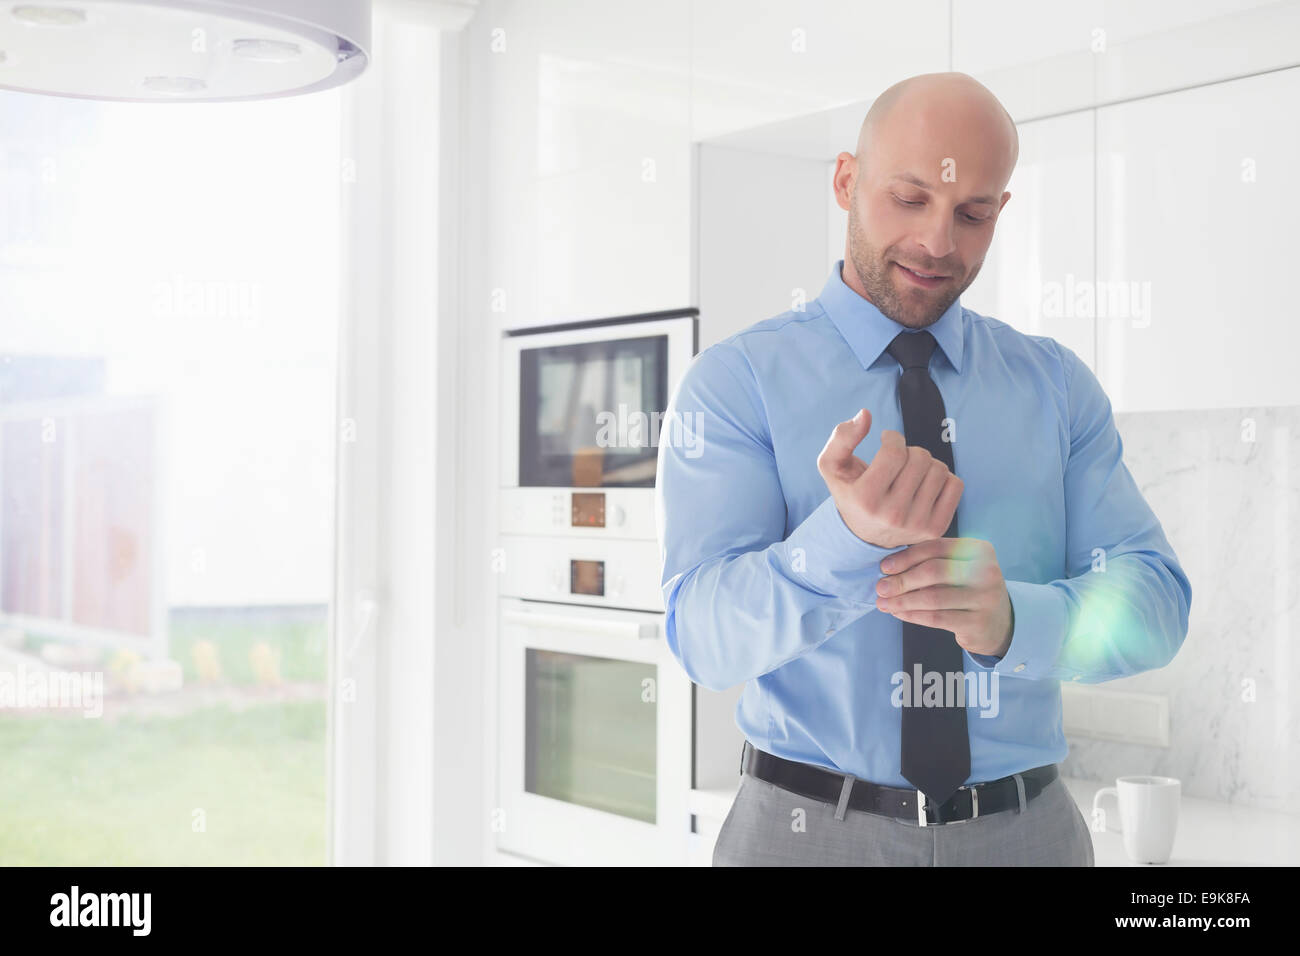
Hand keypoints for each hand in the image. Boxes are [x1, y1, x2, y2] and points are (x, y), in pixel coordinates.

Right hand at [816, 408, 962, 549]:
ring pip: (939, 469)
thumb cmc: (850, 492)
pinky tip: (925, 484)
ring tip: (911, 472)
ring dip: (926, 463)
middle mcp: (892, 515)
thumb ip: (842, 437)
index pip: (894, 452)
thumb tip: (866, 414)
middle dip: (909, 450)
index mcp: (865, 499)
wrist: (864, 536)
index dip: (892, 438)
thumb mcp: (832, 466)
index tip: (887, 441)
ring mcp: (916, 524)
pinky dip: (943, 478)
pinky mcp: (936, 528)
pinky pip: (955, 485)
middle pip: (920, 458)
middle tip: (898, 460)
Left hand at [874, 537, 1013, 657]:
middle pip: (934, 571)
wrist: (998, 622)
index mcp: (979, 550)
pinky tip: (898, 613)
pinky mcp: (977, 623)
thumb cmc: (968, 589)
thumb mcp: (959, 569)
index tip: (884, 567)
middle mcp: (986, 572)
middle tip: (881, 587)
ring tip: (884, 603)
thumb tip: (888, 569)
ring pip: (932, 597)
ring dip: (902, 600)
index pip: (936, 547)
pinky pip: (936, 618)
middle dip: (902, 580)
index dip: (907, 556)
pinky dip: (912, 615)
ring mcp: (984, 598)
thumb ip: (931, 562)